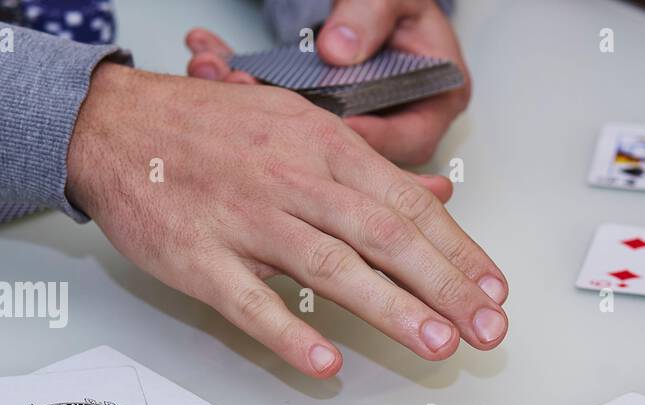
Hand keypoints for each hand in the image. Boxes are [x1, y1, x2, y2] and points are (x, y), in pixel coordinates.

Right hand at [66, 63, 506, 377]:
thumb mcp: (300, 129)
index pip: (407, 204)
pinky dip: (288, 332)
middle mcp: (292, 178)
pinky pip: (248, 300)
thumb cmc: (210, 131)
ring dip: (388, 307)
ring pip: (328, 265)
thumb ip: (370, 172)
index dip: (458, 251)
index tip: (495, 292)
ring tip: (434, 344)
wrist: (112, 124)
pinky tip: (325, 364)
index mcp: (323, 146)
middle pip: (383, 235)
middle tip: (487, 329)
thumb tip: (439, 200)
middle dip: (444, 285)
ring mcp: (244, 218)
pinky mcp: (198, 257)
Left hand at [185, 0, 470, 164]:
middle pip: (343, 150)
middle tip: (241, 87)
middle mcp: (390, 124)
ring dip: (255, 104)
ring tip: (217, 69)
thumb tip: (340, 49)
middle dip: (287, 125)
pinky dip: (246, 84)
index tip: (311, 123)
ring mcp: (351, 122)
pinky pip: (283, 113)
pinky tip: (213, 58)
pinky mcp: (318, 114)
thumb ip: (370, 16)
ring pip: (304, 136)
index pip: (402, 142)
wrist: (373, 3)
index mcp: (430, 105)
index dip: (356, 136)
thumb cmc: (396, 4)